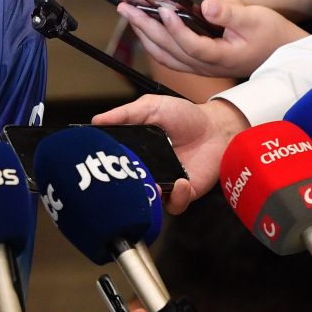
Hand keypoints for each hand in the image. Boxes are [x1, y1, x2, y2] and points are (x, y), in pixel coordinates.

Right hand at [94, 97, 247, 212]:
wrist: (216, 127)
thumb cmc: (183, 115)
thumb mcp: (150, 107)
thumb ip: (124, 114)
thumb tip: (95, 120)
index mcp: (134, 151)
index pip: (113, 164)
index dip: (105, 167)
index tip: (100, 165)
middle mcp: (146, 170)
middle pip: (127, 187)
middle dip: (123, 189)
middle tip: (123, 182)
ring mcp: (164, 183)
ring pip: (149, 201)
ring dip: (148, 198)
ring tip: (153, 186)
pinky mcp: (184, 192)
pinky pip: (175, 205)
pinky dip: (177, 198)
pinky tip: (181, 183)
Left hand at [119, 0, 306, 78]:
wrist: (279, 52)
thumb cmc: (270, 34)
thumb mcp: (256, 18)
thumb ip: (230, 13)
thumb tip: (205, 6)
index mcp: (223, 56)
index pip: (192, 45)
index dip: (175, 28)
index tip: (163, 9)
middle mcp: (207, 66)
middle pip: (169, 49)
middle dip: (145, 26)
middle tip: (125, 6)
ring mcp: (200, 67)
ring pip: (164, 54)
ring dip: (143, 33)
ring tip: (127, 13)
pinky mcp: (196, 63)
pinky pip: (167, 56)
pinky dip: (151, 41)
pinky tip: (141, 26)